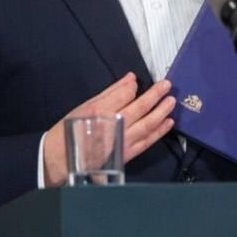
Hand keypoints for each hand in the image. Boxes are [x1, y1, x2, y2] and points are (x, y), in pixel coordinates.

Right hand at [42, 72, 175, 186]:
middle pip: (140, 109)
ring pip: (148, 125)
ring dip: (162, 112)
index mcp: (101, 112)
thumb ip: (111, 92)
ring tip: (172, 101)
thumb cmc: (73, 128)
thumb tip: (131, 79)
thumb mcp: (87, 105)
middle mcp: (114, 127)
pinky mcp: (127, 154)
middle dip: (156, 96)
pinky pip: (147, 141)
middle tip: (167, 85)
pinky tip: (168, 122)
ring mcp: (123, 142)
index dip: (137, 88)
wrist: (64, 158)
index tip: (143, 82)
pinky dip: (159, 131)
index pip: (126, 96)